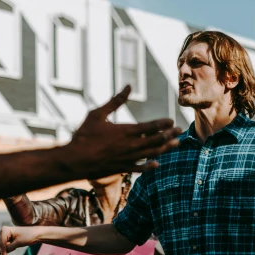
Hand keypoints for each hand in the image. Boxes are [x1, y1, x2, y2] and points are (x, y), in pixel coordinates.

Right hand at [0, 226, 36, 254]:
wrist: (36, 234)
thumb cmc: (28, 236)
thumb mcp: (18, 243)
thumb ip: (8, 248)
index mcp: (5, 230)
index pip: (2, 243)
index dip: (3, 251)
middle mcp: (4, 231)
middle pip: (1, 245)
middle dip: (5, 250)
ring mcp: (6, 235)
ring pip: (4, 247)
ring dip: (9, 249)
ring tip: (17, 244)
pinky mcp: (8, 239)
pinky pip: (7, 247)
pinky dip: (11, 248)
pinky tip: (17, 244)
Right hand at [66, 86, 181, 179]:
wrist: (74, 160)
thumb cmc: (84, 135)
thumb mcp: (97, 114)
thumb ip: (115, 101)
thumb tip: (128, 86)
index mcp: (126, 131)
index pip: (151, 126)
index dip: (163, 124)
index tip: (171, 120)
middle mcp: (130, 145)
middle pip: (156, 140)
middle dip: (170, 135)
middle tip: (180, 131)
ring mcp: (128, 158)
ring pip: (152, 153)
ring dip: (165, 148)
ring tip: (176, 144)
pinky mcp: (122, 168)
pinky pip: (140, 168)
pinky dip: (149, 166)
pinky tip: (157, 164)